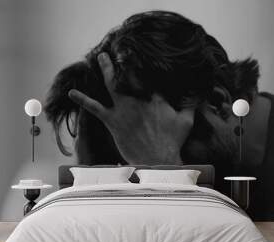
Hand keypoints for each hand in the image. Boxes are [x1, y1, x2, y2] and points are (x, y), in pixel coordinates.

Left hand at [69, 53, 194, 164]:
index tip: (137, 56)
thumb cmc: (173, 142)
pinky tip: (72, 92)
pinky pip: (95, 107)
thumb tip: (201, 95)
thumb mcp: (187, 122)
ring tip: (101, 57)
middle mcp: (138, 99)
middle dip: (123, 60)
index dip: (143, 65)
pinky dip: (83, 99)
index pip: (149, 76)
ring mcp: (124, 109)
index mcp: (156, 97)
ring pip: (112, 83)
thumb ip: (192, 105)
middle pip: (129, 74)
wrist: (158, 160)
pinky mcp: (112, 121)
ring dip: (106, 69)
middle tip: (117, 50)